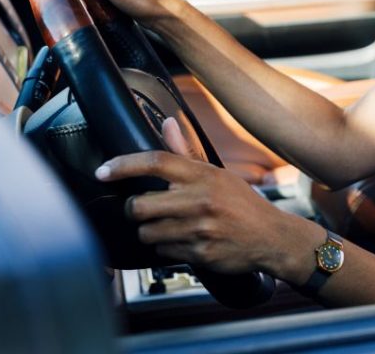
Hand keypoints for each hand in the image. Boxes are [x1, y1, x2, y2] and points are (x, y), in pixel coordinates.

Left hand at [95, 118, 284, 274]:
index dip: (124, 165)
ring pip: (147, 233)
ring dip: (150, 232)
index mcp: (203, 175)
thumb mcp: (217, 174)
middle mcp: (200, 199)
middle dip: (135, 209)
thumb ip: (186, 151)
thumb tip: (167, 122)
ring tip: (168, 227)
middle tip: (144, 208)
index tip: (103, 171)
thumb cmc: (241, 203)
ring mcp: (199, 228)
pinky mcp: (200, 253)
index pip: (156, 161)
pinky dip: (166, 249)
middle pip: (140, 205)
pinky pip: (163, 253)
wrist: (271, 237)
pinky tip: (183, 241)